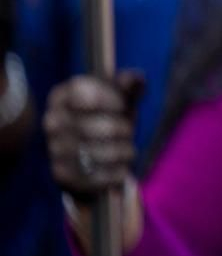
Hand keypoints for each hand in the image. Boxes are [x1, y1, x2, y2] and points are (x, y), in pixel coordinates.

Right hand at [43, 71, 144, 198]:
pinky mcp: (61, 174)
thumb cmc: (110, 115)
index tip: (122, 104)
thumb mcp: (120, 97)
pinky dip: (116, 172)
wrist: (93, 153)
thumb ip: (129, 84)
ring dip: (122, 152)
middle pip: (96, 126)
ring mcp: (54, 148)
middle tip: (128, 131)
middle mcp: (52, 120)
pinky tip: (121, 168)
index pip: (83, 91)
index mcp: (63, 95)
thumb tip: (136, 79)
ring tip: (127, 150)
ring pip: (99, 153)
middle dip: (122, 129)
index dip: (109, 98)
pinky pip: (96, 176)